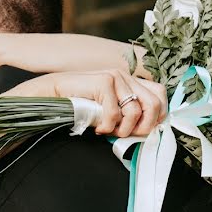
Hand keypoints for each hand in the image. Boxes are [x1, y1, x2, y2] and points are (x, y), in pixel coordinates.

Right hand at [47, 69, 166, 136]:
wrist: (52, 94)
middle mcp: (126, 76)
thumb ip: (127, 113)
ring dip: (123, 129)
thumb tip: (146, 129)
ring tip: (109, 131)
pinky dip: (107, 126)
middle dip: (144, 127)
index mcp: (130, 81)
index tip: (142, 129)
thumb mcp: (109, 109)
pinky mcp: (103, 81)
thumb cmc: (80, 104)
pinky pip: (114, 113)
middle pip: (154, 104)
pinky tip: (98, 128)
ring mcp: (115, 77)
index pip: (160, 94)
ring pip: (136, 111)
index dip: (157, 115)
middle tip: (126, 135)